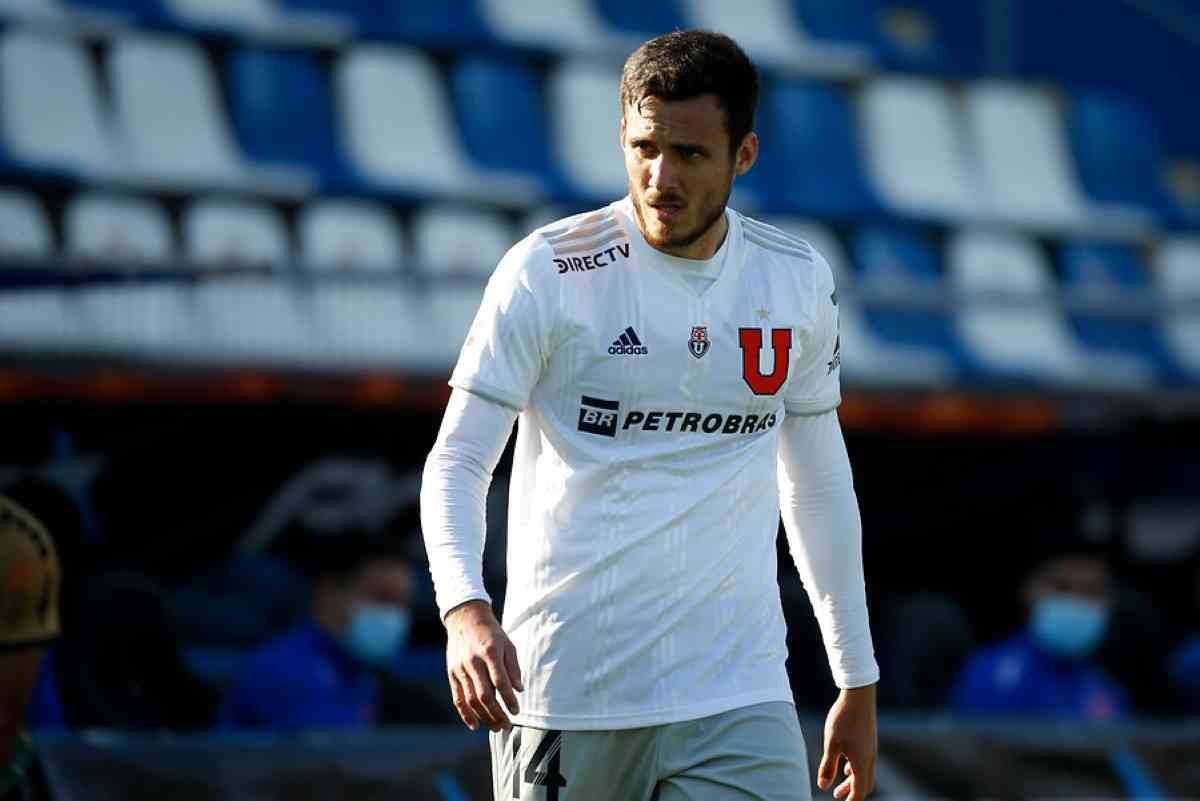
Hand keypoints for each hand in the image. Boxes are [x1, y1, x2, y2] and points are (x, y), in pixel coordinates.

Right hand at [444, 600, 523, 731]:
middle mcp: (473, 662)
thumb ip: (513, 667)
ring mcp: (460, 669)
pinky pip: (458, 699)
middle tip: (507, 725)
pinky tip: (475, 725)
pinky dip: (466, 714)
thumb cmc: (491, 633)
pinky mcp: (452, 674)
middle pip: (484, 695)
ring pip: (471, 700)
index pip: (500, 682)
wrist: (465, 619)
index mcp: (490, 652)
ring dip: (484, 717)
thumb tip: (519, 690)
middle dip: (497, 714)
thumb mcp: (507, 644)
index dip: (509, 699)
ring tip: (496, 727)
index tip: (516, 711)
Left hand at [816, 683, 876, 800]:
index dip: (852, 799)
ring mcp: (871, 748)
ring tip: (838, 785)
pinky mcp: (869, 740)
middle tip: (837, 797)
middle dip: (852, 792)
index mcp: (862, 762)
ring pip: (865, 772)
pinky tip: (845, 766)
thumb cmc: (843, 719)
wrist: (858, 695)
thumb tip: (823, 786)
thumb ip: (827, 766)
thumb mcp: (831, 743)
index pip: (860, 790)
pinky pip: (865, 761)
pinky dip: (856, 769)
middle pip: (865, 783)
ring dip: (853, 780)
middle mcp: (870, 757)